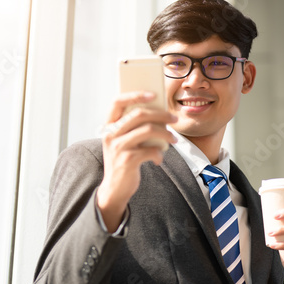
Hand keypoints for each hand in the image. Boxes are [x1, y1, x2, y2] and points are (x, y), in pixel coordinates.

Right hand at [97, 91, 176, 231]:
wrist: (114, 189)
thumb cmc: (123, 161)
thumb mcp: (123, 142)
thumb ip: (133, 128)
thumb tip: (159, 113)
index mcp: (108, 126)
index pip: (117, 101)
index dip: (134, 94)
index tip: (153, 94)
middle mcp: (111, 134)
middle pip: (138, 114)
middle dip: (161, 114)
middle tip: (174, 118)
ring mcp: (118, 147)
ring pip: (148, 130)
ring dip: (166, 133)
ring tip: (174, 139)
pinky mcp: (127, 160)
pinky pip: (151, 150)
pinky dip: (159, 154)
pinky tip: (159, 159)